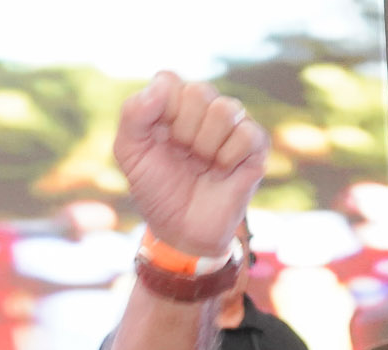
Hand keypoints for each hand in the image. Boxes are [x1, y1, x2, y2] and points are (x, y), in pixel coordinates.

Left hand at [113, 73, 267, 258]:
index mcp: (174, 103)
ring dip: (206, 145)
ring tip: (202, 164)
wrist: (181, 230)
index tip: (158, 140)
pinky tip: (222, 171)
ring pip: (225, 110)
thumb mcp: (130, 153)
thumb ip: (133, 114)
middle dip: (183, 131)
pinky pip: (247, 133)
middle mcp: (205, 107)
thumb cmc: (157, 189)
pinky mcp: (256, 145)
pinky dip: (228, 157)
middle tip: (183, 155)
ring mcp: (233, 124)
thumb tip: (161, 87)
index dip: (160, 112)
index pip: (168, 80)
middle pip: (199, 91)